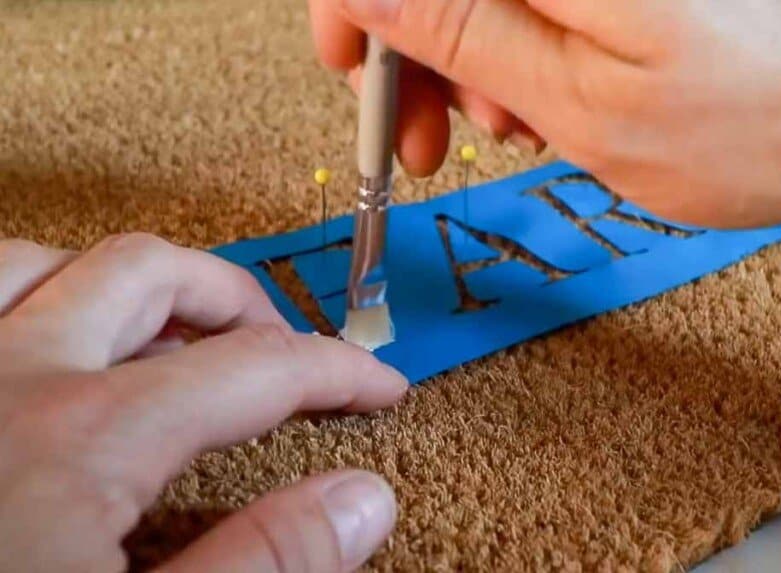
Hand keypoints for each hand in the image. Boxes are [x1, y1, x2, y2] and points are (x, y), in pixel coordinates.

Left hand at [0, 235, 408, 571]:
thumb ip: (264, 561)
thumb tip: (363, 499)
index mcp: (81, 439)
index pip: (253, 367)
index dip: (336, 371)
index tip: (380, 386)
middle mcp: (11, 378)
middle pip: (153, 273)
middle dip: (239, 298)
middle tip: (285, 344)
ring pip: (50, 263)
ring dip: (129, 283)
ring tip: (175, 329)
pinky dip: (41, 293)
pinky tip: (64, 346)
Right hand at [308, 0, 780, 227]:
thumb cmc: (749, 127)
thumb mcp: (579, 100)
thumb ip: (463, 28)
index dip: (358, 2)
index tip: (349, 65)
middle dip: (416, 45)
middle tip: (421, 134)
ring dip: (472, 60)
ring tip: (506, 132)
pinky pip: (542, 1)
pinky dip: (523, 53)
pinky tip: (543, 107)